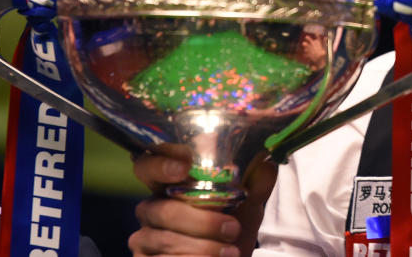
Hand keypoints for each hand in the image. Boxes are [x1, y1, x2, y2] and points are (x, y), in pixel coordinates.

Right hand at [128, 148, 277, 256]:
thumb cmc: (231, 232)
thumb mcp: (246, 208)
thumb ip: (255, 186)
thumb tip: (266, 165)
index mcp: (170, 186)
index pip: (149, 165)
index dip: (160, 163)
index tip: (183, 167)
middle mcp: (151, 209)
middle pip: (165, 210)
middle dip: (202, 221)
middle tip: (232, 228)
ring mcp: (144, 239)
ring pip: (166, 240)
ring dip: (203, 248)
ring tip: (230, 253)